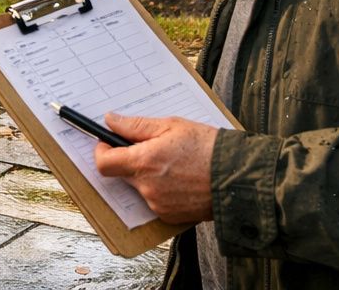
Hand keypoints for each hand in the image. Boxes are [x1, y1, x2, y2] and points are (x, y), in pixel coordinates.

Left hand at [93, 114, 217, 224]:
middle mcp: (147, 188)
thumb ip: (136, 125)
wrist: (237, 178)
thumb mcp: (171, 125)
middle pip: (123, 174)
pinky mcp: (169, 216)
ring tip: (174, 164)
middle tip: (154, 148)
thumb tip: (111, 121)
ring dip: (149, 176)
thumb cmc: (207, 148)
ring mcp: (158, 205)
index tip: (108, 143)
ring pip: (141, 187)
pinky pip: (155, 201)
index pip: (104, 163)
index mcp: (144, 162)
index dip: (101, 151)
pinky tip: (181, 179)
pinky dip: (162, 190)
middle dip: (132, 161)